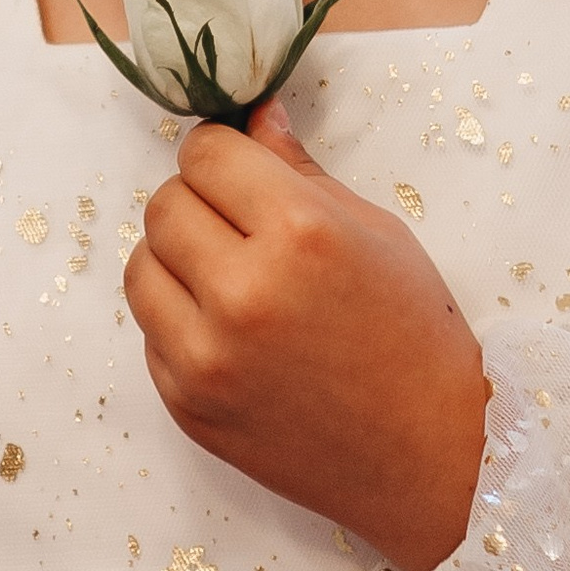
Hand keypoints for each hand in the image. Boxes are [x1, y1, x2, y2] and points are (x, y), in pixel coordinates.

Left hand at [125, 99, 487, 570]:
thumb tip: (254, 113)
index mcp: (298, 233)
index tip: (238, 168)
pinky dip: (179, 321)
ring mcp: (207, 357)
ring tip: (226, 274)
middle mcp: (243, 292)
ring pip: (140, 268)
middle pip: (164, 205)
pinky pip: (151, 333)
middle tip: (237, 222)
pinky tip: (231, 331)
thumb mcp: (374, 230)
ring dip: (175, 260)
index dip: (221, 153)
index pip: (205, 154)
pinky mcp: (187, 407)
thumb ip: (299, 169)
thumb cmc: (415, 335)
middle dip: (197, 201)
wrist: (429, 457)